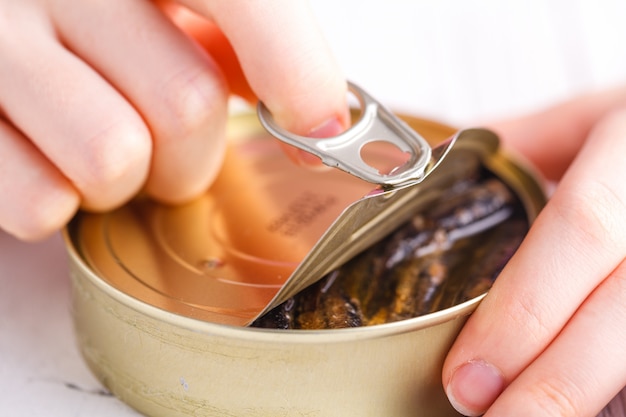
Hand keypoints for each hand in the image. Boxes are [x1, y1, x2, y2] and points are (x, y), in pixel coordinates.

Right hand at [0, 0, 347, 240]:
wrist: (2, 25)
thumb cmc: (101, 23)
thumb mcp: (174, 9)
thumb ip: (246, 44)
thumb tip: (320, 116)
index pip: (245, 0)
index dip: (296, 73)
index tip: (320, 133)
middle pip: (186, 105)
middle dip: (192, 155)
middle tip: (169, 147)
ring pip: (113, 159)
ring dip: (129, 182)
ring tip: (110, 150)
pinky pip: (40, 201)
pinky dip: (61, 202)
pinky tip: (49, 160)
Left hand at [443, 86, 625, 415]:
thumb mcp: (586, 120)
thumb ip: (517, 145)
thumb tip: (431, 173)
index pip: (579, 233)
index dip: (523, 312)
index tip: (467, 374)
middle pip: (621, 312)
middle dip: (551, 383)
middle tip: (485, 414)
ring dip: (584, 397)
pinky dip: (615, 388)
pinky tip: (577, 404)